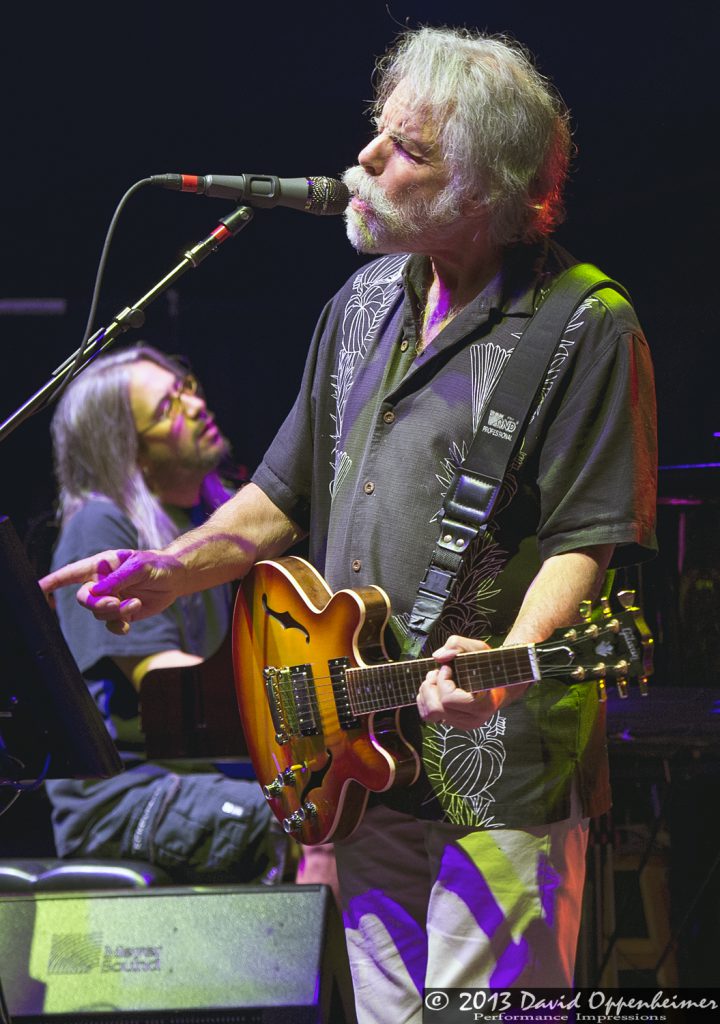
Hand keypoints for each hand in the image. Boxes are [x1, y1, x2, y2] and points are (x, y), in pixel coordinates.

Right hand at [39, 548, 184, 634]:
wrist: (174, 578)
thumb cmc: (155, 565)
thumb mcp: (138, 567)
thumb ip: (117, 579)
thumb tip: (96, 592)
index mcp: (100, 566)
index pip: (70, 574)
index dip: (52, 582)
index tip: (37, 589)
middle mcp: (100, 583)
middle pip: (84, 599)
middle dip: (98, 604)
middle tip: (116, 603)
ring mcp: (110, 599)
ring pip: (99, 614)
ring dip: (117, 612)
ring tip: (136, 603)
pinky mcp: (121, 613)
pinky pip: (111, 626)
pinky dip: (119, 626)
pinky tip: (129, 622)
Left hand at [417, 634, 528, 729]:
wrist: (499, 684)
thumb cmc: (488, 666)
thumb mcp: (477, 648)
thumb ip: (457, 645)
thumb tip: (437, 657)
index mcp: (483, 704)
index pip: (448, 699)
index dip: (442, 681)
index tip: (447, 668)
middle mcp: (473, 719)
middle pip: (435, 709)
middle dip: (430, 687)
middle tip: (436, 673)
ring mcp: (464, 724)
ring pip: (429, 715)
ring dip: (426, 694)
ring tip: (434, 680)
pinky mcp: (455, 725)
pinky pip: (429, 716)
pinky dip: (426, 700)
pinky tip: (435, 688)